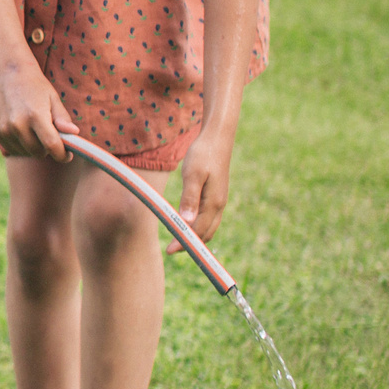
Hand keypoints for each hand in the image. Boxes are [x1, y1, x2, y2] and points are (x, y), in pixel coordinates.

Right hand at [0, 62, 79, 161]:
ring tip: (35, 132)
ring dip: (33, 149)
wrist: (8, 74)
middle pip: (38, 153)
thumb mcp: (53, 99)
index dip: (62, 155)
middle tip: (50, 137)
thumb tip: (74, 133)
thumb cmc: (35, 86)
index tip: (67, 155)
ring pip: (25, 153)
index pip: (52, 145)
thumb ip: (63, 118)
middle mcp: (17, 124)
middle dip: (48, 149)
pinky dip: (20, 147)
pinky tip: (23, 133)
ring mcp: (4, 130)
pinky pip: (11, 150)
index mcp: (36, 115)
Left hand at [176, 128, 233, 243]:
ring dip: (195, 237)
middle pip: (206, 233)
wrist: (217, 138)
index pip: (198, 230)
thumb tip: (187, 222)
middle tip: (171, 250)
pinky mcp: (216, 195)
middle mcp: (219, 205)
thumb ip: (190, 198)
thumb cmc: (203, 154)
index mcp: (214, 202)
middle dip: (191, 244)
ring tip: (178, 242)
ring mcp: (219, 200)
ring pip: (208, 227)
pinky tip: (187, 226)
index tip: (170, 251)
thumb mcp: (193, 174)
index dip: (184, 242)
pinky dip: (198, 227)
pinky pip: (208, 218)